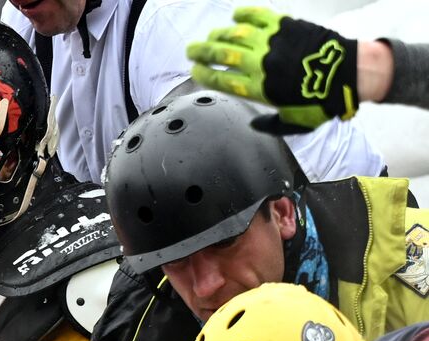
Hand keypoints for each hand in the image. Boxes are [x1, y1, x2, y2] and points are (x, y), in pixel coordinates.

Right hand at [187, 7, 357, 132]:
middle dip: (203, 51)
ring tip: (210, 35)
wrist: (349, 74)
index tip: (195, 71)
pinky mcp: (287, 25)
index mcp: (259, 89)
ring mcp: (273, 42)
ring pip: (236, 34)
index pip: (221, 79)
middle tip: (192, 50)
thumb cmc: (322, 101)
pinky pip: (260, 16)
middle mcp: (261, 63)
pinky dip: (245, 14)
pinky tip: (236, 16)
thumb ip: (271, 124)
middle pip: (222, 54)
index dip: (204, 74)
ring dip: (219, 33)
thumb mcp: (294, 123)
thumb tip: (256, 123)